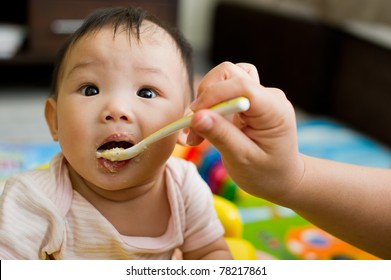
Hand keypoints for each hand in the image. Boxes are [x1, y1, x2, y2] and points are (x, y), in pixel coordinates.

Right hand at [188, 62, 303, 200]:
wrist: (281, 179)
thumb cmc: (266, 174)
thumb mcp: (242, 159)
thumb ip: (221, 136)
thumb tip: (196, 116)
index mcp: (275, 110)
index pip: (242, 85)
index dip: (214, 95)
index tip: (193, 118)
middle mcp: (268, 96)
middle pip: (229, 74)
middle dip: (206, 98)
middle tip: (193, 130)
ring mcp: (259, 95)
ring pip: (224, 78)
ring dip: (206, 100)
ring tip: (197, 131)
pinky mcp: (248, 100)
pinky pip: (224, 91)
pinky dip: (210, 105)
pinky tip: (205, 127)